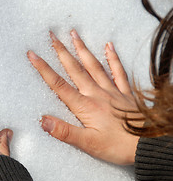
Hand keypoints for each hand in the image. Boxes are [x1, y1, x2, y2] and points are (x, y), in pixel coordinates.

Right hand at [27, 30, 141, 164]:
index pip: (58, 85)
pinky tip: (108, 46)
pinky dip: (112, 58)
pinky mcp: (125, 93)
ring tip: (74, 34)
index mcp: (85, 106)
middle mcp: (96, 94)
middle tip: (52, 36)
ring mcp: (111, 91)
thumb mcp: (88, 144)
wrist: (148, 144)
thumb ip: (65, 132)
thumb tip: (43, 120)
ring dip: (82, 49)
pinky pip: (118, 71)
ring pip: (93, 66)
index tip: (33, 54)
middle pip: (75, 69)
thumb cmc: (118, 146)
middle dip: (61, 52)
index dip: (43, 69)